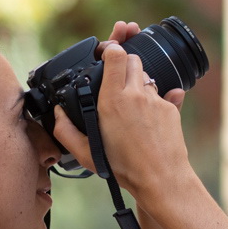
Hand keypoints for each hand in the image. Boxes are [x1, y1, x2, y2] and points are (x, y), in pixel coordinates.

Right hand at [52, 22, 187, 195]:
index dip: (111, 50)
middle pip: (132, 59)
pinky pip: (162, 93)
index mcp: (112, 100)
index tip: (107, 54)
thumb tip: (57, 114)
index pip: (116, 55)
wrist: (160, 179)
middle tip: (118, 79)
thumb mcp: (86, 154)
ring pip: (146, 76)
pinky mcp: (170, 109)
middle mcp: (135, 95)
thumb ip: (65, 131)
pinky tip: (147, 117)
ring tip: (132, 103)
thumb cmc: (123, 168)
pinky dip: (154, 100)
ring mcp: (155, 100)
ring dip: (138, 82)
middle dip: (125, 63)